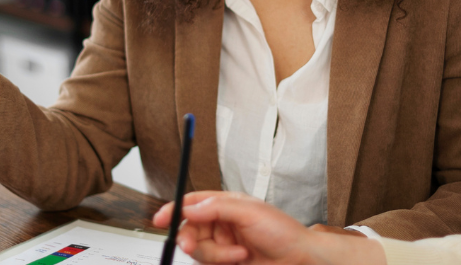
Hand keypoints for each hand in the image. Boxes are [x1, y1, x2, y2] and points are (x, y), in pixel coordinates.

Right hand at [152, 191, 385, 264]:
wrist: (300, 260)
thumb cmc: (283, 232)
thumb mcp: (250, 213)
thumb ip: (217, 208)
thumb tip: (190, 207)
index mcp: (225, 204)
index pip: (192, 203)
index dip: (174, 209)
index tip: (160, 219)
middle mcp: (221, 223)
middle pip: (190, 229)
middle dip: (191, 239)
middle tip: (192, 245)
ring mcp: (223, 244)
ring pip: (198, 250)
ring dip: (214, 254)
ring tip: (237, 254)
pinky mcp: (226, 262)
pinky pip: (208, 264)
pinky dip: (221, 262)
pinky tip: (239, 260)